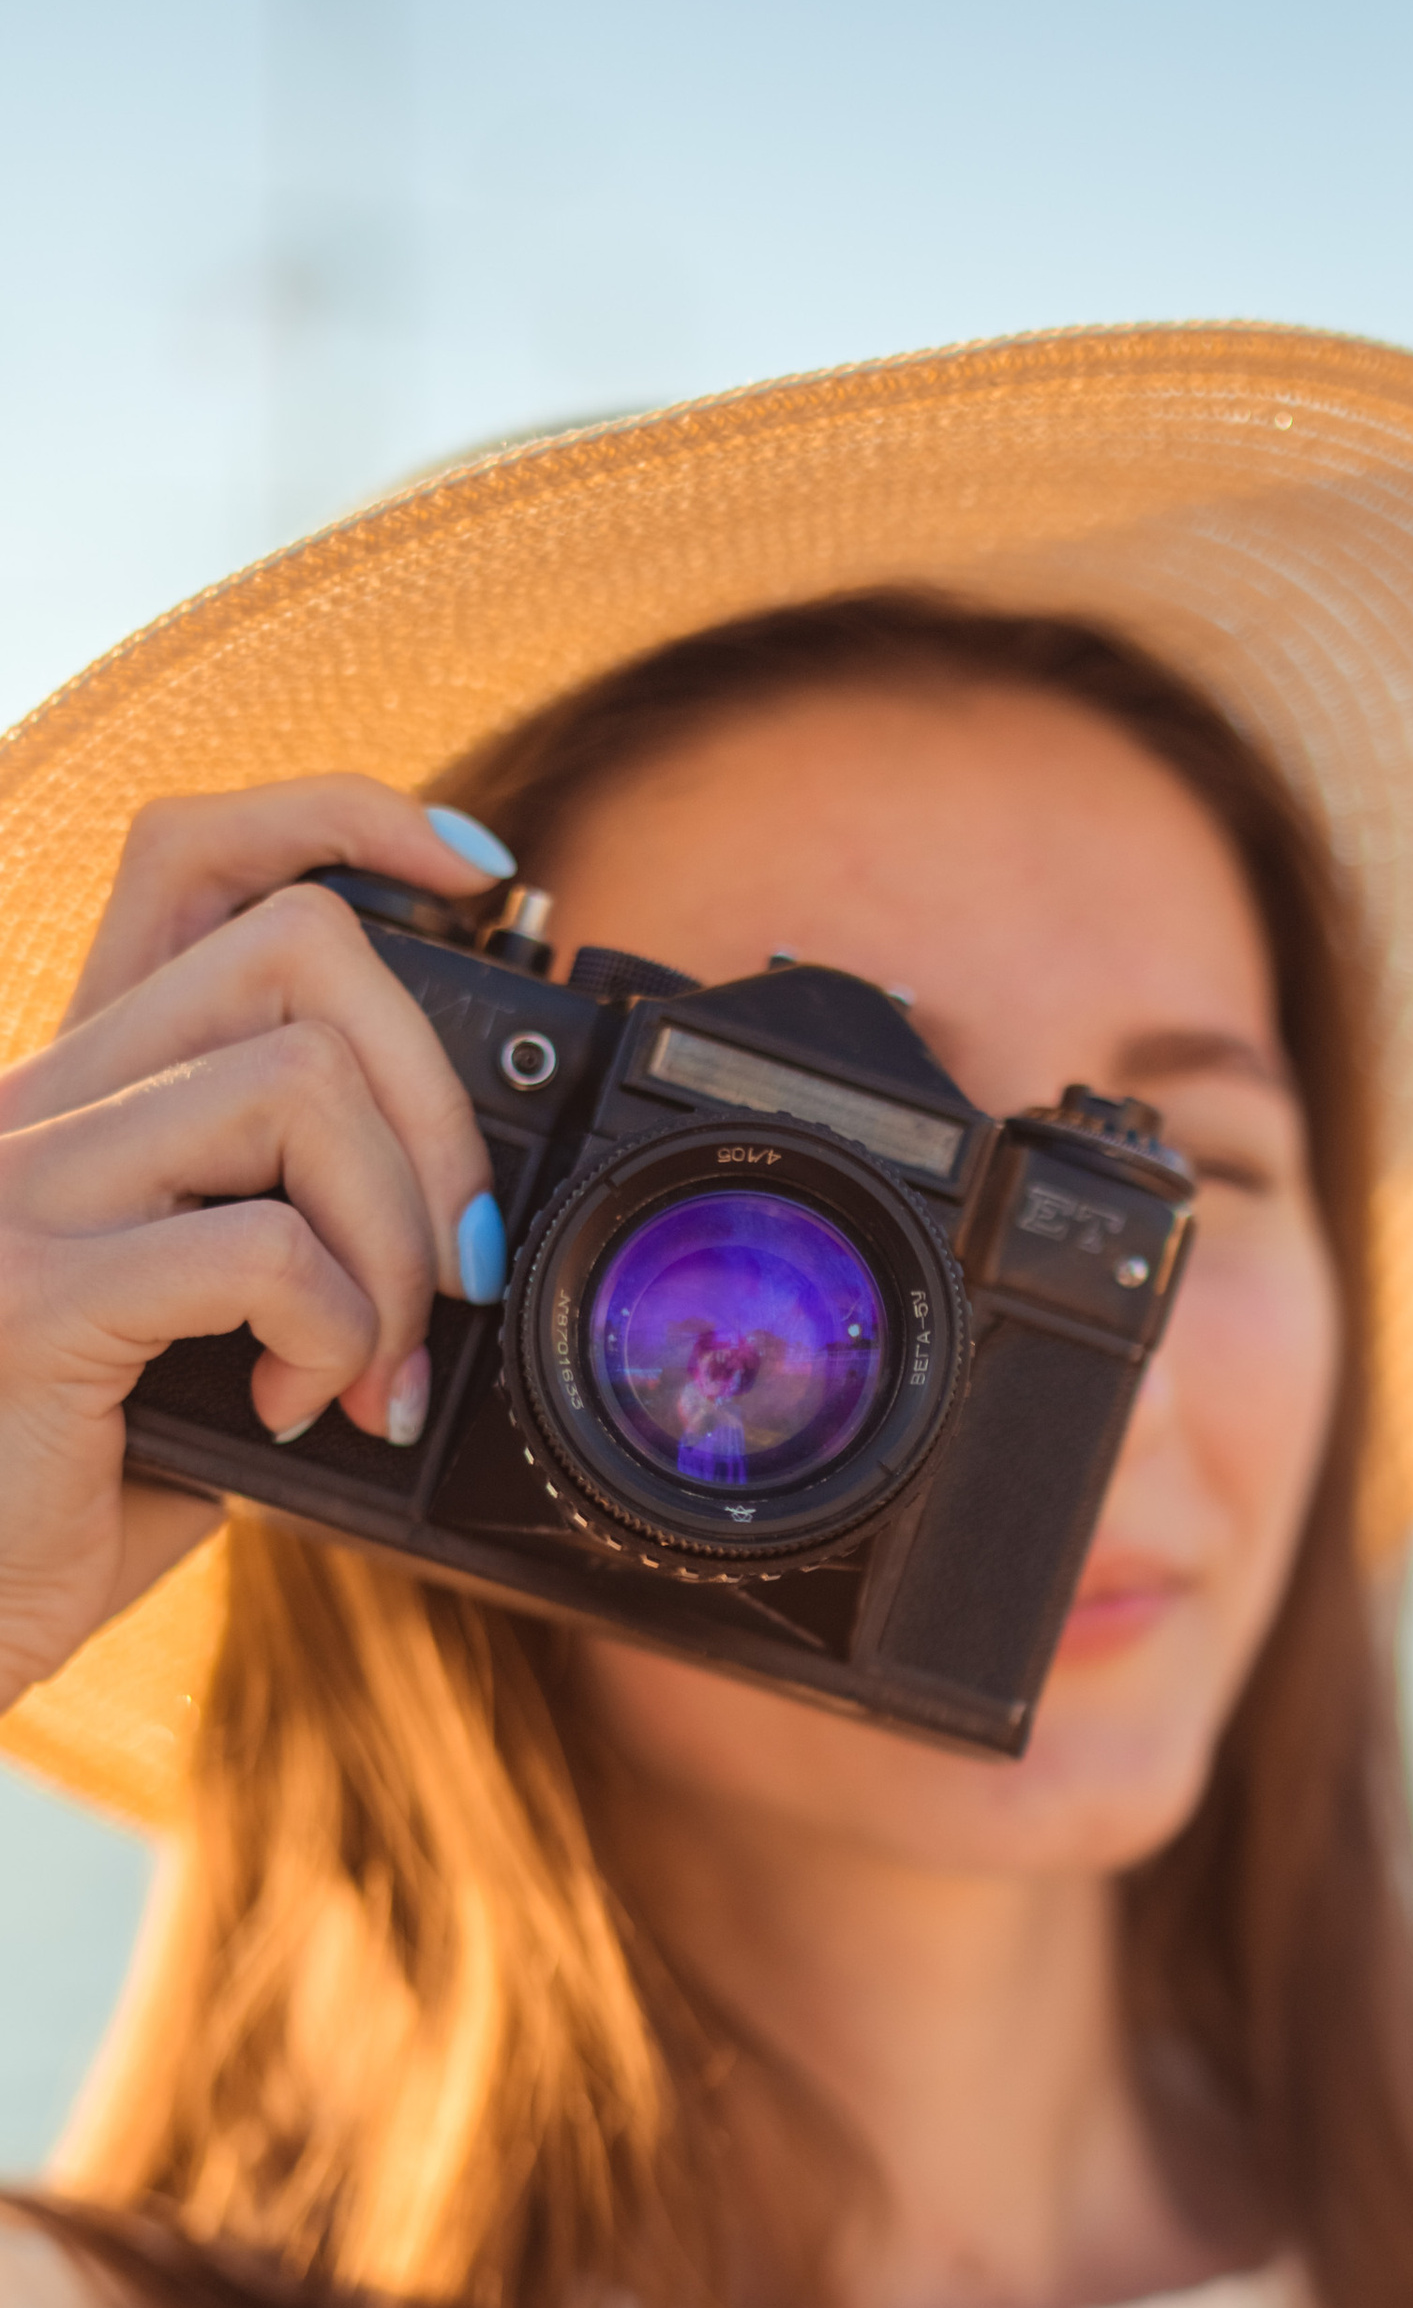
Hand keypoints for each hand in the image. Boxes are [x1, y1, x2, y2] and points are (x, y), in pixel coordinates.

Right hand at [0, 779, 513, 1716]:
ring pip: (299, 1085)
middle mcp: (34, 1104)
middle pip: (298, 951)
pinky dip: (339, 1333)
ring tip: (377, 1366)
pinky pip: (264, 1248)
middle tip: (456, 1263)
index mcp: (76, 1093)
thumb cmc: (60, 1490)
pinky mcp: (33, 1296)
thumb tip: (451, 1233)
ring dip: (396, 1240)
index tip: (472, 872)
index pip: (189, 851)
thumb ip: (283, 1249)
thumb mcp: (189, 1336)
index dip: (341, 817)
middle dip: (437, 1104)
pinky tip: (309, 1407)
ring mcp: (21, 1189)